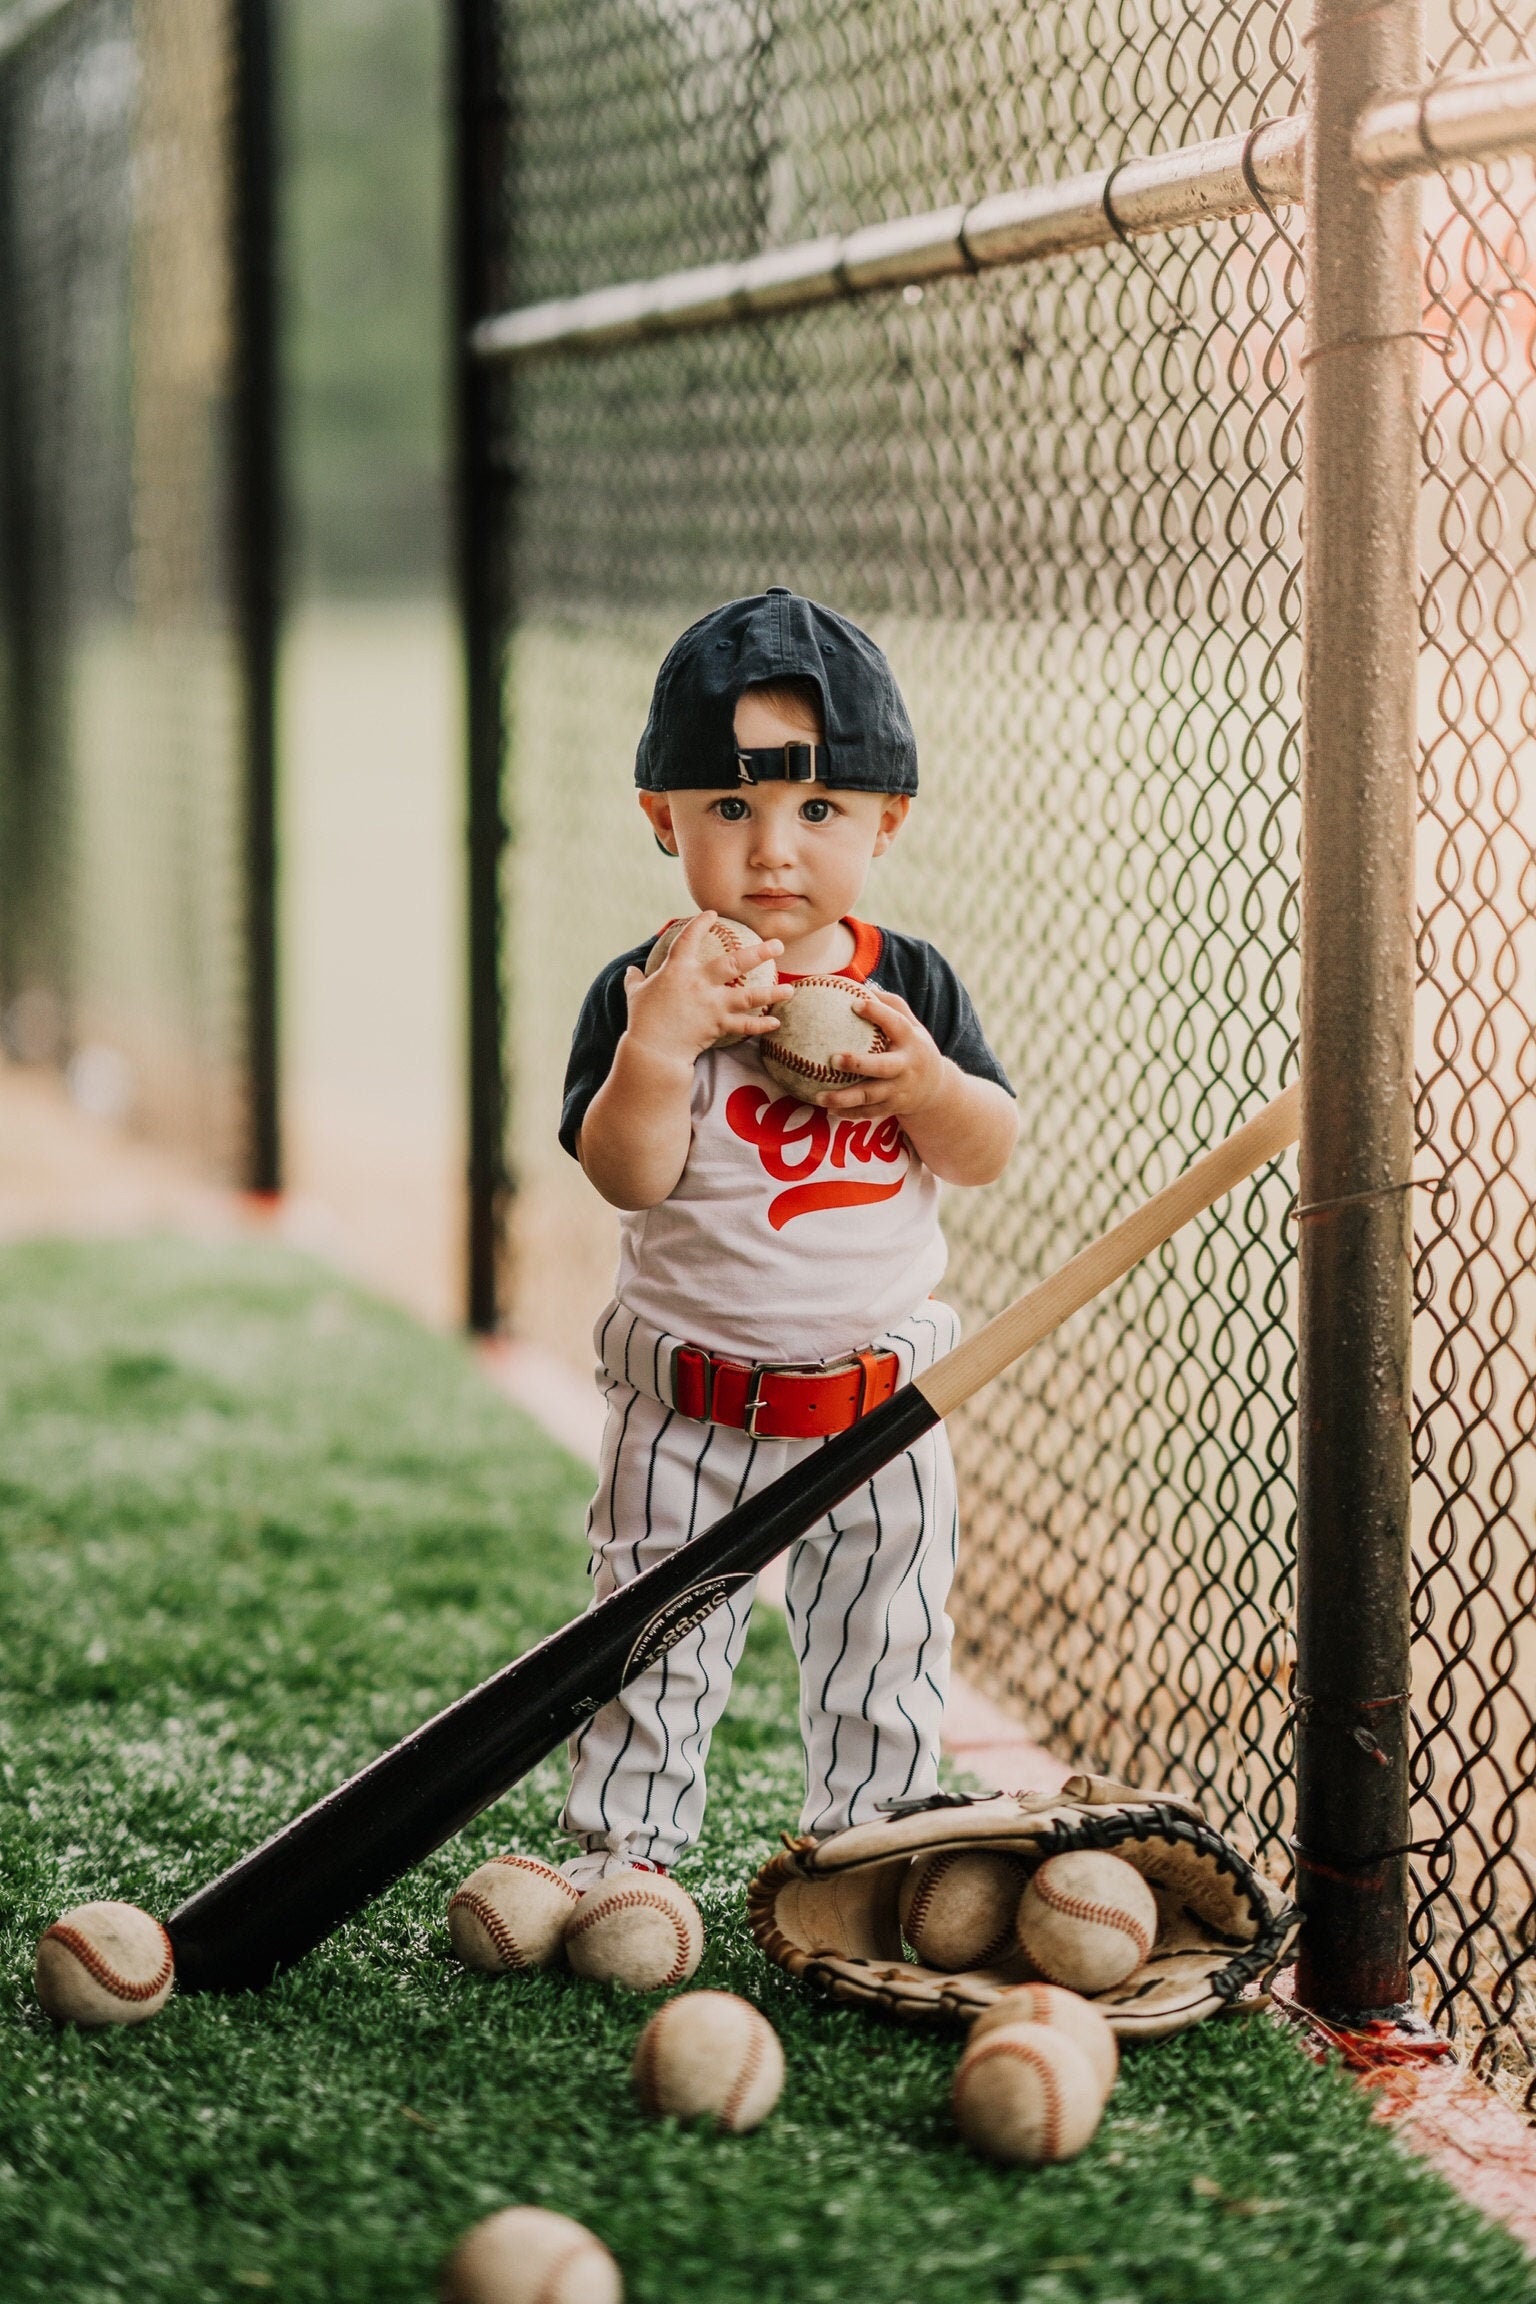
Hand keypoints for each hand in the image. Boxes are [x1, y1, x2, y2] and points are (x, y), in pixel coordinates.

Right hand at [621, 913, 789, 1062]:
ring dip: (772, 993)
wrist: (653, 1050)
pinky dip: (761, 1026)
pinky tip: (776, 1023)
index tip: (712, 914)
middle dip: (759, 952)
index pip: (689, 939)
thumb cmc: (642, 1021)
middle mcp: (699, 983)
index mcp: (677, 970)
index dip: (700, 924)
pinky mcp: (719, 1025)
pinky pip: (745, 1026)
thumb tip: (630, 972)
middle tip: (777, 944)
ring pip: (749, 995)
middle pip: (735, 962)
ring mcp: (712, 1004)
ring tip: (789, 990)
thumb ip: (635, 980)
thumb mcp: (635, 995)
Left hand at [819, 987, 950, 1117]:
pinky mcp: (892, 1108)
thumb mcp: (911, 1025)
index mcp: (911, 1041)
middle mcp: (907, 1067)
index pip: (896, 1023)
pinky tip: (827, 1108)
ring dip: (844, 1098)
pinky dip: (848, 1113)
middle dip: (858, 1064)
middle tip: (833, 1058)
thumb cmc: (913, 1048)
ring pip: (870, 1096)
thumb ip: (890, 1005)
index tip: (854, 1003)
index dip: (877, 1013)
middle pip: (882, 1067)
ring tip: (818, 1096)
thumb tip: (859, 983)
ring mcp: (900, 1090)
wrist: (935, 1089)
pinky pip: (867, 1112)